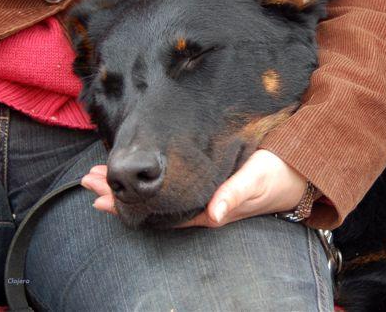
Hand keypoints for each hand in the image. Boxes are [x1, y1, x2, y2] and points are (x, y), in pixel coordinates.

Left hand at [80, 149, 307, 227]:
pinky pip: (170, 182)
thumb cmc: (276, 175)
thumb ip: (234, 195)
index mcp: (208, 209)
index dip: (128, 208)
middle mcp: (201, 204)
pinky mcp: (209, 180)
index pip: (158, 213)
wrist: (298, 170)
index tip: (99, 193)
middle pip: (151, 205)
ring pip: (158, 194)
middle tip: (88, 179)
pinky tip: (142, 170)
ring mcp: (204, 193)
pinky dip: (151, 177)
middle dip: (120, 194)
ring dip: (131, 186)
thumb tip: (214, 215)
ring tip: (102, 174)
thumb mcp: (256, 181)